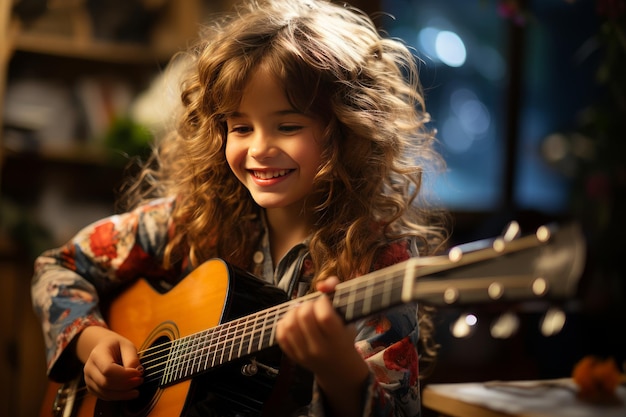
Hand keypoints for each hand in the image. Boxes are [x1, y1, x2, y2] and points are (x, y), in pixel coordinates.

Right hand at [76, 326, 143, 400]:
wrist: (104, 348)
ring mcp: (89, 380)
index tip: (138, 373)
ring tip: (137, 389)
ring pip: (105, 393)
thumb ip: (132, 358)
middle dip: (126, 384)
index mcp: (97, 354)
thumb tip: (136, 373)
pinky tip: (129, 392)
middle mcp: (89, 368)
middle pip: (106, 383)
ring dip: (124, 393)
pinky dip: (119, 396)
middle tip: (140, 380)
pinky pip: (105, 396)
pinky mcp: (92, 388)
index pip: (107, 369)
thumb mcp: (127, 345)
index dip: (124, 374)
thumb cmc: (117, 346)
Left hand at [276, 277, 368, 416]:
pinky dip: (284, 322)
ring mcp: (304, 354)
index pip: (324, 316)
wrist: (338, 368)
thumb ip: (337, 294)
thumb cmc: (344, 336)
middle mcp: (320, 349)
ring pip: (289, 325)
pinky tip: (294, 321)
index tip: (325, 302)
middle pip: (304, 317)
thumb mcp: (348, 317)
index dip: (322, 302)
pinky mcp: (293, 356)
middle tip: (312, 306)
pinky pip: (281, 335)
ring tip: (301, 311)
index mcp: (338, 340)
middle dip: (307, 304)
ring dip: (294, 311)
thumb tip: (322, 285)